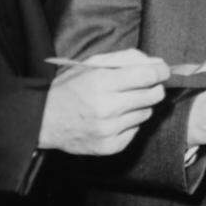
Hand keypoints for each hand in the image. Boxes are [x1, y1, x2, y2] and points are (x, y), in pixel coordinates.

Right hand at [39, 48, 168, 154]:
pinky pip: (136, 130)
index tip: (162, 71)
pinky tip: (113, 119)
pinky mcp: (110, 146)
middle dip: (153, 87)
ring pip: (147, 113)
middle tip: (143, 86)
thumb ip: (127, 59)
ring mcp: (109, 129)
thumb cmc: (71, 87)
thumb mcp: (93, 64)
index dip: (161, 71)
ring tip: (120, 103)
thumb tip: (157, 64)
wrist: (43, 120)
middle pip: (154, 95)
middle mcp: (107, 107)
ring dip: (140, 106)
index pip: (148, 75)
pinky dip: (130, 123)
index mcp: (102, 82)